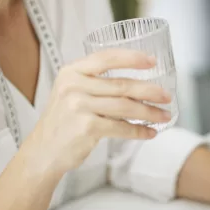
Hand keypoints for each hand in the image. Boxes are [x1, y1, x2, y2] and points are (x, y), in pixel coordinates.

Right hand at [22, 49, 170, 175]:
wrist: (43, 151)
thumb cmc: (63, 121)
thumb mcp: (71, 93)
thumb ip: (95, 83)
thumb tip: (139, 84)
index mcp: (71, 71)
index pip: (106, 58)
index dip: (132, 58)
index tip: (152, 62)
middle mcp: (73, 86)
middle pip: (121, 85)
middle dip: (149, 90)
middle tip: (167, 96)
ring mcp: (78, 106)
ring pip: (125, 107)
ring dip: (149, 112)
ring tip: (164, 116)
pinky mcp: (86, 128)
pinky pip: (121, 128)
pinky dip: (139, 131)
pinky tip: (150, 132)